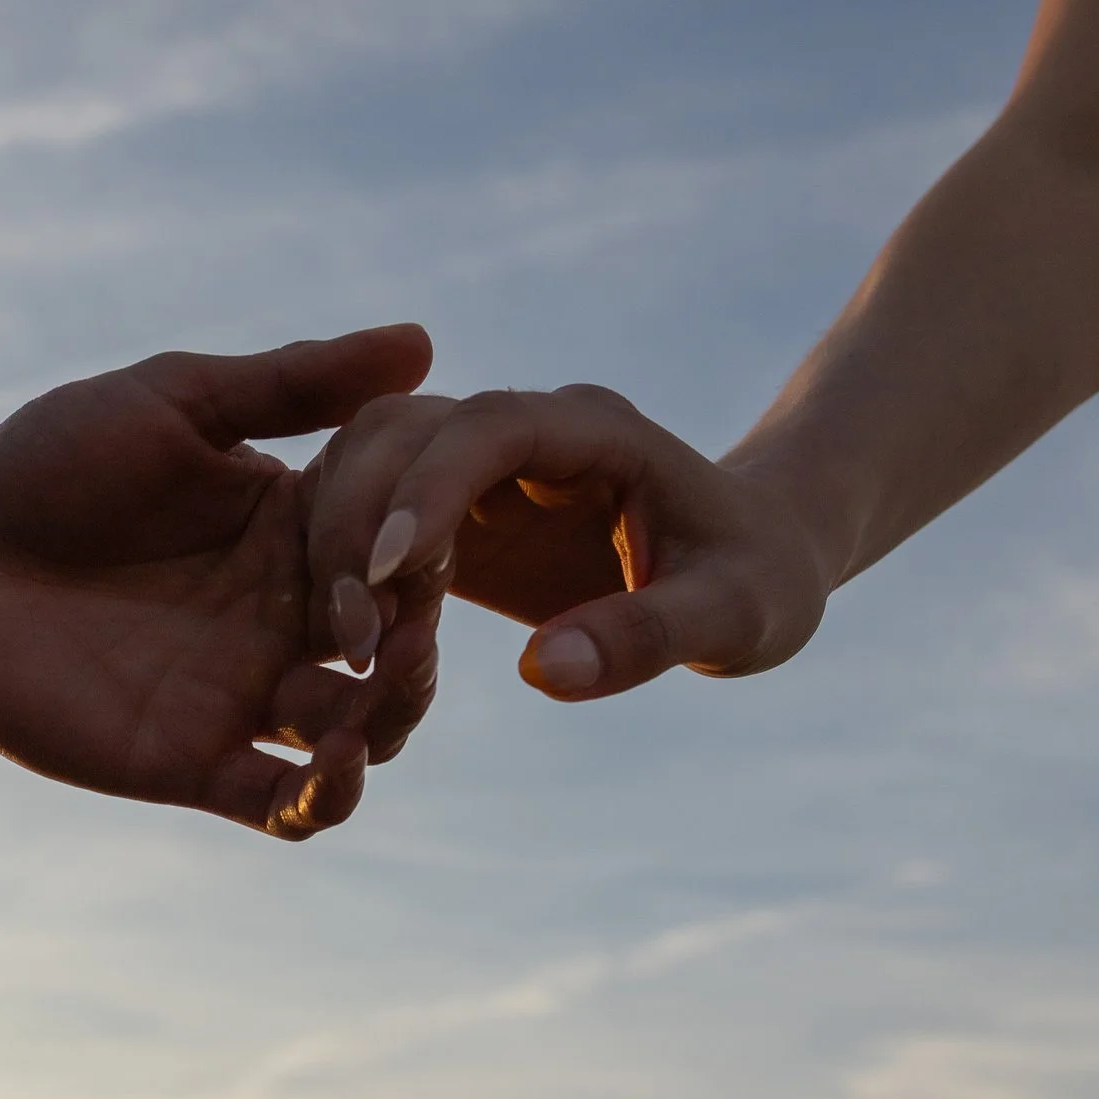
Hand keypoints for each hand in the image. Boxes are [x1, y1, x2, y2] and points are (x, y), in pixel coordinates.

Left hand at [0, 326, 441, 838]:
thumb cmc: (47, 456)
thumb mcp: (174, 401)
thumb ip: (292, 383)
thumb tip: (423, 342)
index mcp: (292, 530)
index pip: (394, 549)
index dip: (414, 552)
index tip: (407, 544)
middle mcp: (282, 615)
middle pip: (395, 651)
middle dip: (412, 650)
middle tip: (397, 636)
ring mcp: (241, 693)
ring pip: (361, 731)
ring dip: (387, 721)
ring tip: (366, 694)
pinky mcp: (192, 760)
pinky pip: (286, 805)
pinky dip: (328, 800)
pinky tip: (330, 766)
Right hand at [304, 384, 834, 701]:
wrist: (753, 560)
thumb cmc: (758, 578)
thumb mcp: (733, 615)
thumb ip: (644, 636)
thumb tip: (543, 670)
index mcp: (595, 429)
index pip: (490, 428)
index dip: (429, 487)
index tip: (388, 570)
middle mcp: (527, 431)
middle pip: (403, 431)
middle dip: (359, 518)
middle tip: (352, 635)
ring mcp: (482, 466)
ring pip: (370, 461)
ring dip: (340, 539)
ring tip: (352, 643)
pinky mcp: (456, 511)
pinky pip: (375, 517)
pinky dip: (351, 568)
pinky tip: (361, 642)